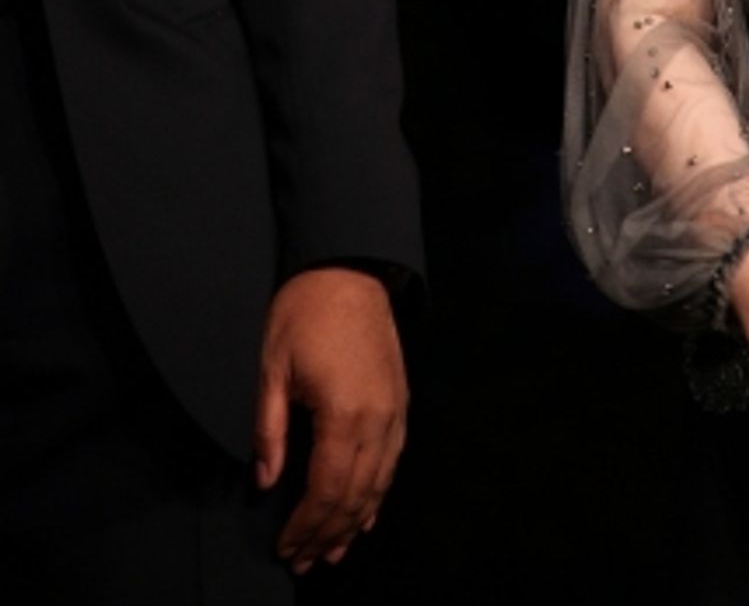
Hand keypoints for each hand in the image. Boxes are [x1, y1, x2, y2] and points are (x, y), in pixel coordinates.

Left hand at [254, 266, 408, 574]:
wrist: (348, 268)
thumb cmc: (305, 311)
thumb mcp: (272, 368)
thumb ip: (270, 430)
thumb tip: (266, 481)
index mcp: (343, 414)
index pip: (325, 490)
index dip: (305, 526)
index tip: (286, 549)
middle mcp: (377, 420)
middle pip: (354, 495)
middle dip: (328, 533)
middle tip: (305, 561)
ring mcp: (394, 411)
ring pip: (379, 484)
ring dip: (355, 522)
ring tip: (333, 550)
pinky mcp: (400, 401)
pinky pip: (393, 461)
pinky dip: (378, 493)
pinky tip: (365, 513)